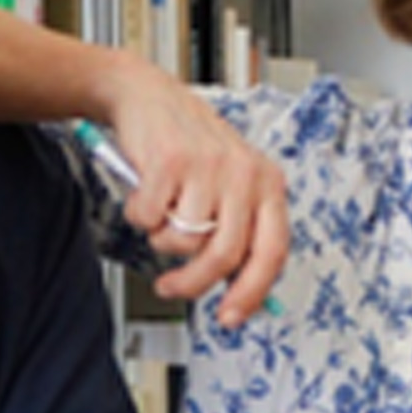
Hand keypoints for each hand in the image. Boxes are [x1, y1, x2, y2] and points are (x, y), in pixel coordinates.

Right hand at [107, 61, 289, 328]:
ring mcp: (208, 166)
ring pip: (182, 241)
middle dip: (191, 283)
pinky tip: (145, 190)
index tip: (231, 317)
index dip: (252, 293)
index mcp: (267, 183)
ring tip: (161, 211)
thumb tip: (238, 291)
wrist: (148, 95)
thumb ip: (238, 230)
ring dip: (160, 237)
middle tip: (170, 287)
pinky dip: (139, 214)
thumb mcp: (230, 183)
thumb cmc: (188, 146)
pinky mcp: (170, 160)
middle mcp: (243, 173)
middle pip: (222, 256)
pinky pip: (149, 218)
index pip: (272, 252)